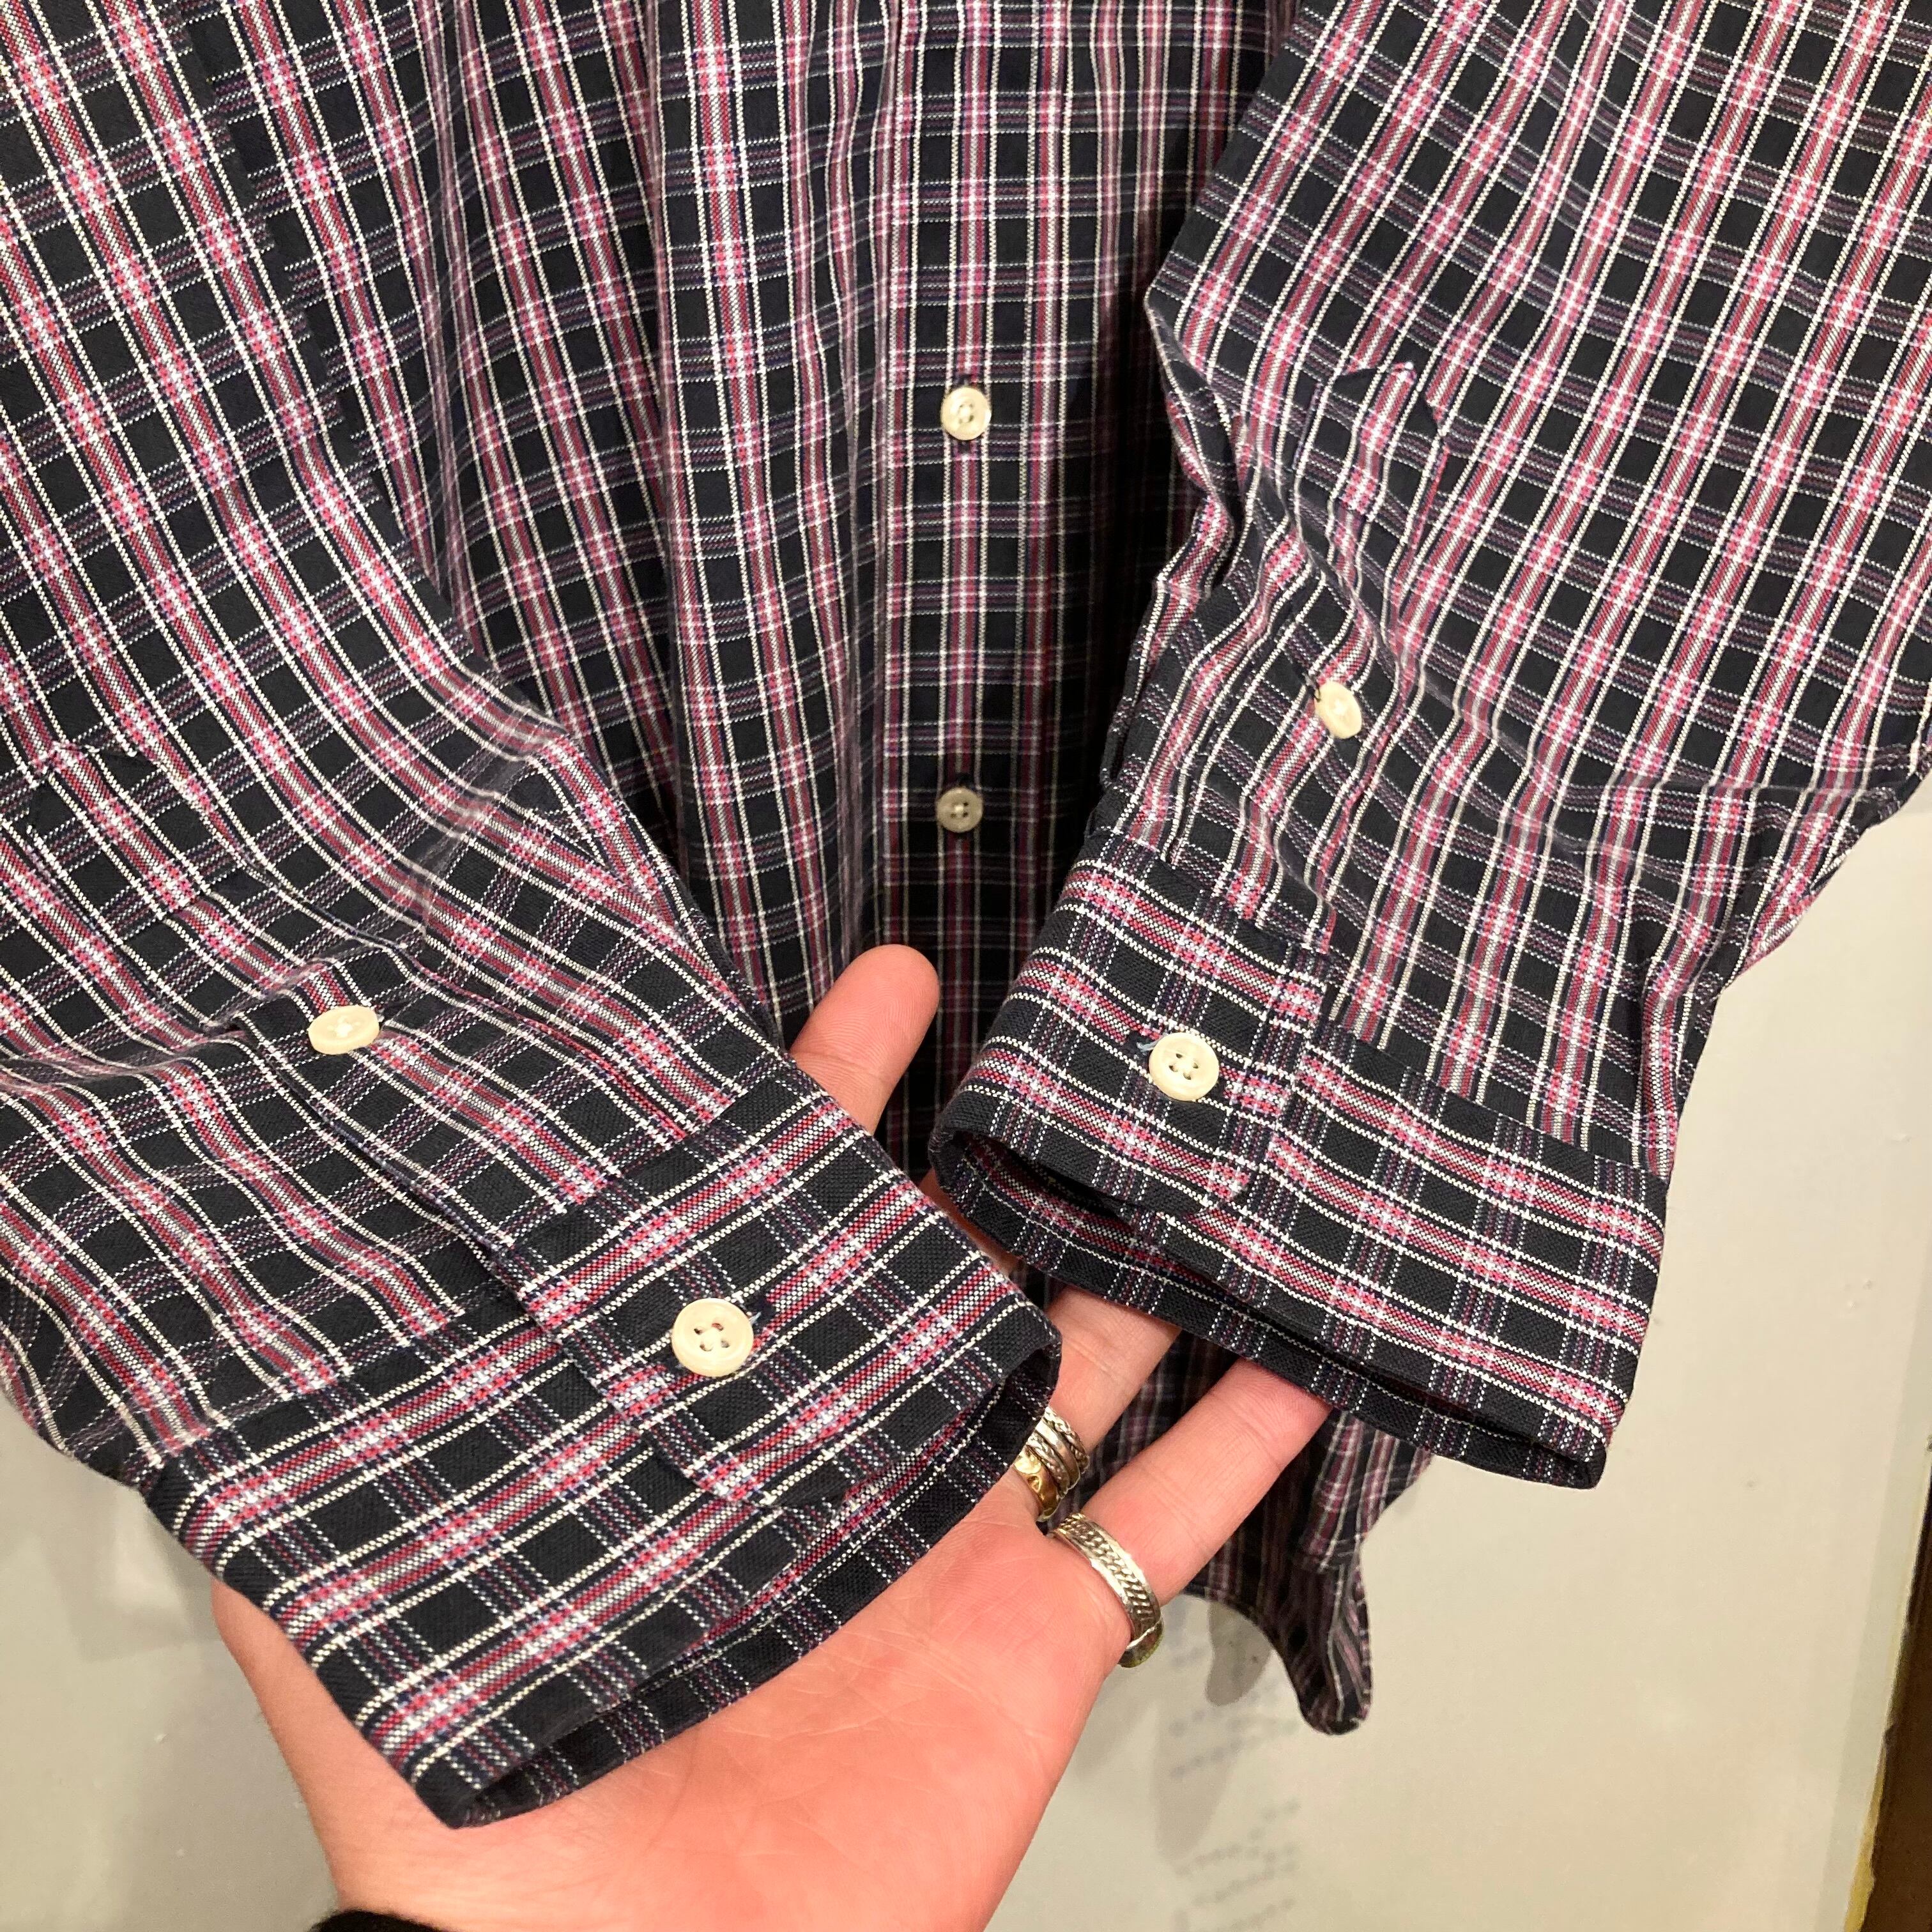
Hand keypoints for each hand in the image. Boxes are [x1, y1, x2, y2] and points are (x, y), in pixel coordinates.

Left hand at [212, 946, 1329, 1931]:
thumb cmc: (505, 1828)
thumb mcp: (375, 1635)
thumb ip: (312, 1500)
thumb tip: (233, 1349)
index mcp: (720, 1428)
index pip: (781, 1218)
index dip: (827, 1091)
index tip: (883, 981)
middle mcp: (845, 1455)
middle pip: (949, 1260)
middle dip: (1006, 1146)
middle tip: (1067, 1028)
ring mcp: (959, 1533)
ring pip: (1085, 1358)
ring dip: (1146, 1268)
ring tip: (1203, 1159)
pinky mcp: (1048, 1625)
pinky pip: (1176, 1514)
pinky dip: (1251, 1439)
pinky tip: (1310, 1354)